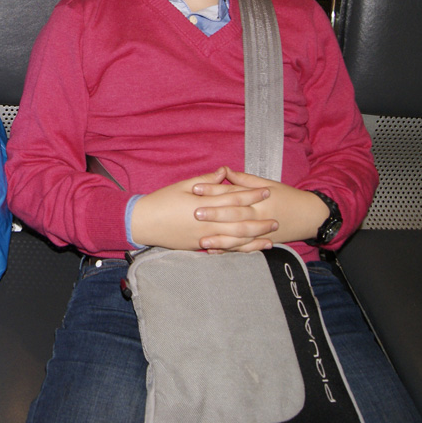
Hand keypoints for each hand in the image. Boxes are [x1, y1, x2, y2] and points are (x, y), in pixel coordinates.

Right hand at [130, 168, 274, 250]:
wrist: (144, 223)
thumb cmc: (161, 201)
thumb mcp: (182, 186)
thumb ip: (205, 181)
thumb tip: (224, 173)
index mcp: (204, 203)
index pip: (233, 198)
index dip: (251, 194)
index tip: (266, 191)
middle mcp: (207, 222)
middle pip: (239, 221)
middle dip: (259, 219)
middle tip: (277, 218)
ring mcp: (204, 236)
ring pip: (235, 238)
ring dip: (255, 237)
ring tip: (270, 235)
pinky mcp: (200, 247)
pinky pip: (225, 249)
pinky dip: (240, 249)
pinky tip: (251, 249)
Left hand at [193, 168, 329, 249]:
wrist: (310, 216)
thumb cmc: (288, 196)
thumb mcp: (268, 183)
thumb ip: (245, 179)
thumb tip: (224, 171)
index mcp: (259, 199)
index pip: (232, 193)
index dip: (214, 190)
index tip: (195, 188)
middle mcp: (259, 216)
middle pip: (234, 215)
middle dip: (214, 214)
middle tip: (195, 212)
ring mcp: (260, 232)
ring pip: (237, 236)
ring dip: (219, 239)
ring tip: (201, 239)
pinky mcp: (262, 243)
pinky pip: (243, 248)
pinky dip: (229, 250)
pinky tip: (214, 251)